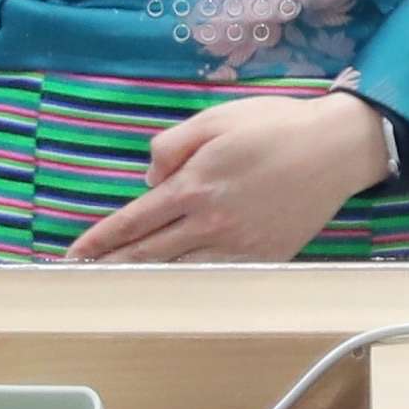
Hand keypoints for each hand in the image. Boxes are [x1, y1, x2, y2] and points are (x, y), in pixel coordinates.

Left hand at [65, 91, 395, 263]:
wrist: (334, 149)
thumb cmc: (273, 125)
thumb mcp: (215, 119)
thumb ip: (172, 146)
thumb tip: (150, 180)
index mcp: (194, 185)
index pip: (134, 221)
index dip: (100, 240)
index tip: (74, 255)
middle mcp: (210, 222)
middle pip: (149, 253)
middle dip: (111, 267)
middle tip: (80, 280)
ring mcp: (238, 245)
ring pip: (179, 271)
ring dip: (144, 280)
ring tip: (115, 288)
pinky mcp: (263, 258)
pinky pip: (216, 277)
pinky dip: (188, 285)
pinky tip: (171, 289)